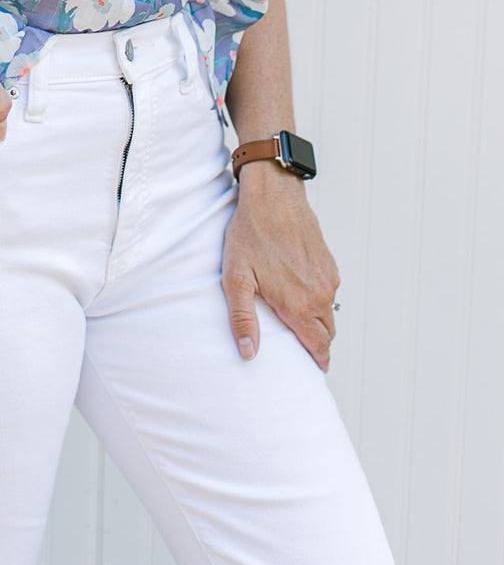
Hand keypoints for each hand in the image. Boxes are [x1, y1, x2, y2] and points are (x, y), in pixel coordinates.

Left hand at [221, 163, 340, 369]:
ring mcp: (328, 276)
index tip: (314, 369)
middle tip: (302, 348)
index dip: (318, 361)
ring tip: (295, 318)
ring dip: (317, 319)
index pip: (319, 346)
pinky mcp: (329, 261)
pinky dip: (318, 297)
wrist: (272, 195)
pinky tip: (298, 289)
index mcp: (299, 304)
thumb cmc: (250, 234)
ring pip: (328, 310)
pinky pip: (328, 289)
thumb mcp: (236, 278)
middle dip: (317, 344)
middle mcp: (320, 294)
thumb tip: (248, 353)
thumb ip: (243, 319)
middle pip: (327, 333)